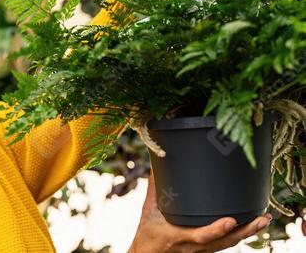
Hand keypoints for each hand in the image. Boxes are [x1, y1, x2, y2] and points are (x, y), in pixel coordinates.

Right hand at [128, 172, 271, 251]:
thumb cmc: (147, 234)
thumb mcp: (148, 211)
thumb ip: (154, 189)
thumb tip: (157, 167)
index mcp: (178, 237)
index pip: (201, 236)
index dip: (217, 230)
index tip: (231, 220)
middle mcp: (194, 247)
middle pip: (225, 242)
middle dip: (246, 231)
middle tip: (262, 219)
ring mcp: (201, 251)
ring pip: (229, 244)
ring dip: (248, 233)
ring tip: (263, 220)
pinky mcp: (205, 251)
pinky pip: (226, 244)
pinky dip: (240, 235)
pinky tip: (250, 226)